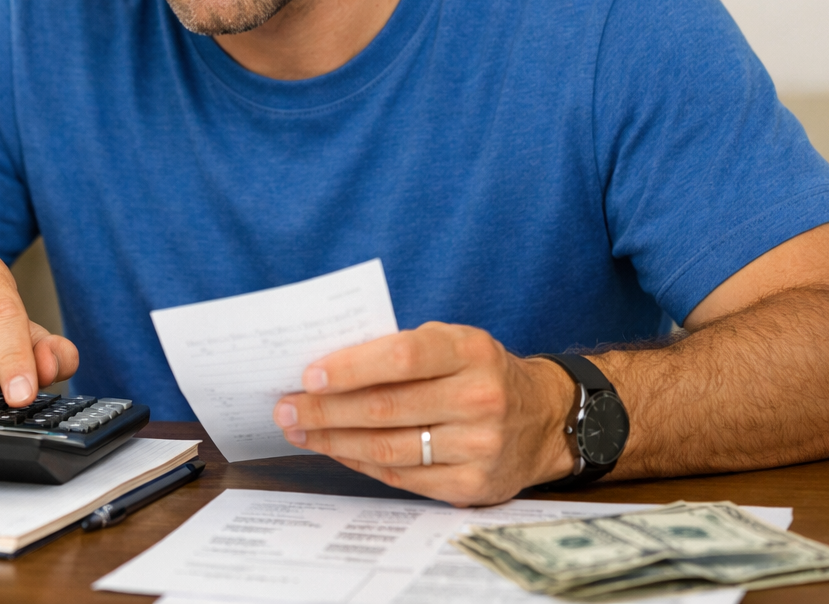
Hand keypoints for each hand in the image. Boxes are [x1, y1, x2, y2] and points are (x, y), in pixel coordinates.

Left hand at [273, 321, 577, 505]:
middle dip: (324, 410)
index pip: (401, 357)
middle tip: (285, 408)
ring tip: (300, 431)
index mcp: (470, 351)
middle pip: (385, 408)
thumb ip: (400, 349)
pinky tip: (337, 450)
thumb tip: (325, 368)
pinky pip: (401, 477)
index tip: (308, 375)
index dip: (350, 367)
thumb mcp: (453, 342)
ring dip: (333, 440)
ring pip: (387, 447)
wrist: (543, 418)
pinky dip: (360, 463)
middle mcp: (478, 399)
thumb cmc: (479, 372)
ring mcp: (478, 447)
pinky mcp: (472, 485)